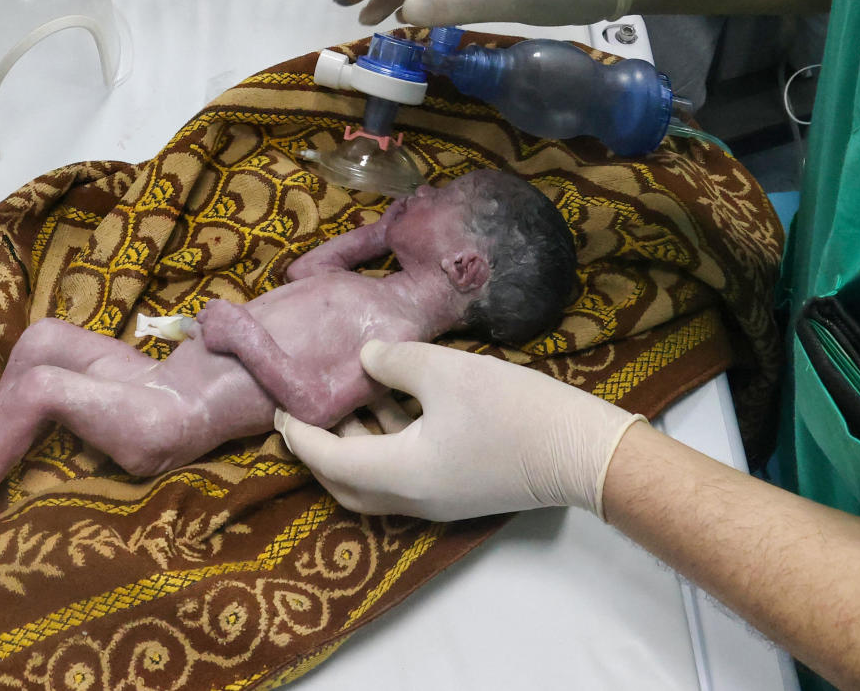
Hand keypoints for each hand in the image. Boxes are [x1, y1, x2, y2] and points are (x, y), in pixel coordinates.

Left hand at [195, 299, 253, 354]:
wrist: (246, 338)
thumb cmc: (246, 323)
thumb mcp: (239, 309)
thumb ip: (228, 307)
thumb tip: (226, 308)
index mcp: (218, 305)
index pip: (209, 304)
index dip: (213, 309)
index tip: (217, 314)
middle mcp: (209, 315)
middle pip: (200, 315)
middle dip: (205, 318)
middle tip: (213, 324)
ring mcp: (206, 328)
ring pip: (204, 329)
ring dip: (210, 331)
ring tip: (222, 335)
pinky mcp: (207, 340)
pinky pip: (208, 340)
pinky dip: (214, 342)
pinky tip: (224, 343)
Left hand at [275, 340, 645, 520]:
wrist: (582, 450)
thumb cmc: (512, 409)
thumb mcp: (446, 372)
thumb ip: (395, 362)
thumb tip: (364, 358)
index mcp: (400, 474)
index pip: (329, 461)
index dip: (299, 435)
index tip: (277, 410)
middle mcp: (411, 499)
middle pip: (345, 482)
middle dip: (318, 449)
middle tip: (301, 413)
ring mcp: (435, 501)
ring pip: (375, 479)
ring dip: (355, 443)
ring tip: (345, 397)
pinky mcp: (456, 492)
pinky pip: (403, 473)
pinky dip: (386, 444)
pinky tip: (392, 403)